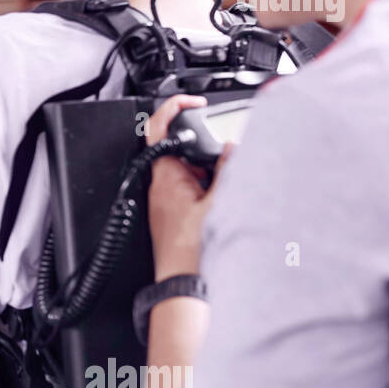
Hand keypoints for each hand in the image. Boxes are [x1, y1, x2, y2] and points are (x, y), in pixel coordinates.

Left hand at [145, 96, 230, 279]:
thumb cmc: (191, 254)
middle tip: (225, 151)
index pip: (157, 128)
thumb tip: (231, 148)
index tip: (192, 101)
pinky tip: (224, 199)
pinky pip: (191, 189)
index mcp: (165, 177)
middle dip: (204, 145)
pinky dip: (209, 187)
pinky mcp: (174, 214)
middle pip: (180, 148)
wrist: (182, 286)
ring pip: (189, 170)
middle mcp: (161, 186)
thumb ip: (226, 171)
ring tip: (228, 182)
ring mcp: (166, 200)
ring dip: (210, 168)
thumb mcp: (218, 205)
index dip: (173, 107)